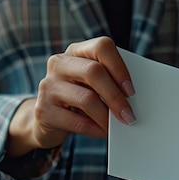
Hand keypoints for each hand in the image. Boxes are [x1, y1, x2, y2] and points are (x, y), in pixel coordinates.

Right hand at [7, 37, 135, 156]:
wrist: (47, 119)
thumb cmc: (79, 97)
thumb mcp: (92, 84)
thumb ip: (109, 82)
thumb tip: (134, 99)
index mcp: (76, 51)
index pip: (102, 47)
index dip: (120, 68)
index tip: (132, 91)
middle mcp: (59, 64)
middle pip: (94, 72)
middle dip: (116, 96)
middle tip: (129, 115)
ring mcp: (49, 86)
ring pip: (86, 99)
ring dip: (107, 116)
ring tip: (118, 126)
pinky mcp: (44, 110)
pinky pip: (77, 122)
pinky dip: (96, 129)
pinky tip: (103, 132)